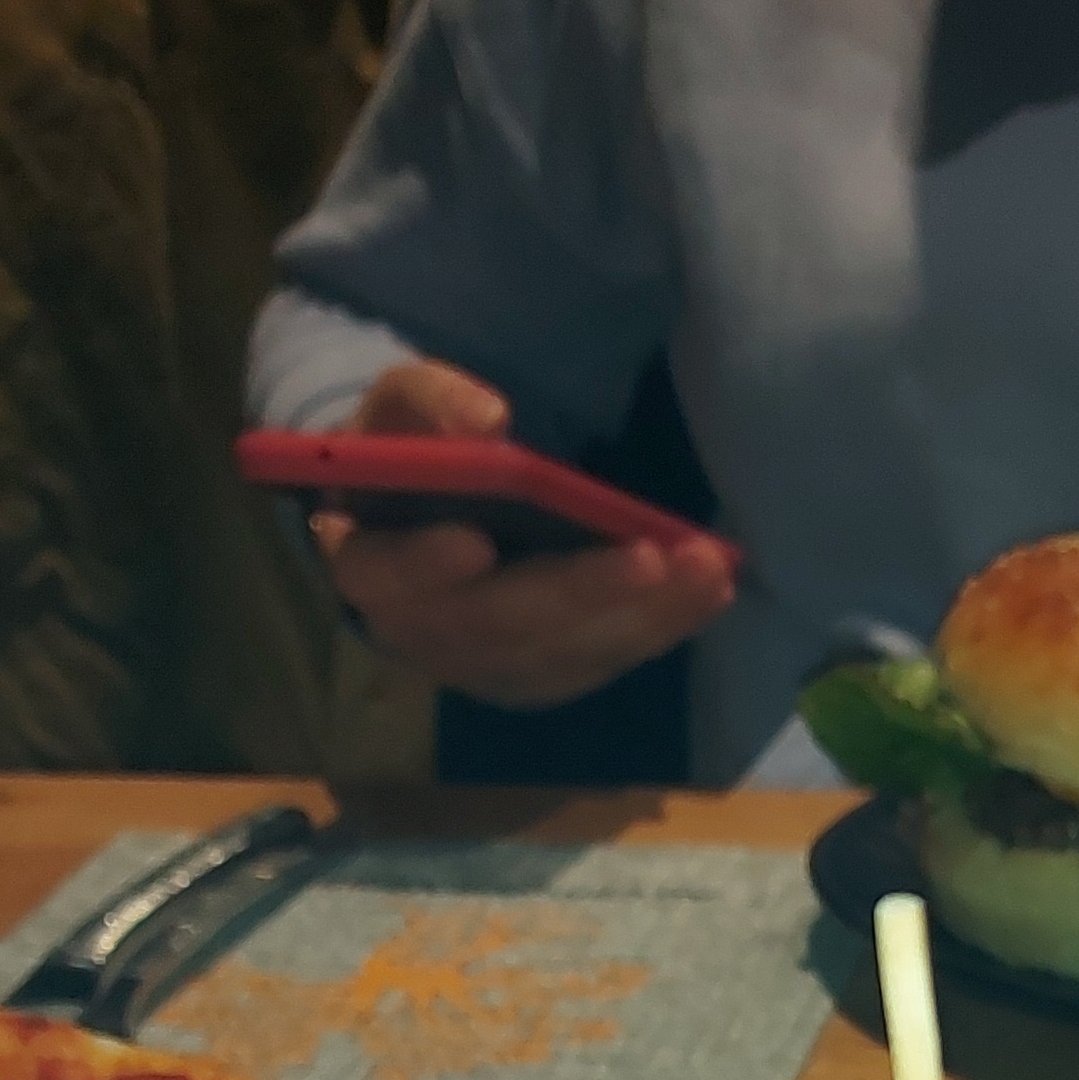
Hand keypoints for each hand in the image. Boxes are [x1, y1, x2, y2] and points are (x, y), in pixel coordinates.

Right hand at [312, 359, 736, 711]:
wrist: (422, 523)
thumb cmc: (410, 458)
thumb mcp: (400, 410)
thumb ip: (428, 401)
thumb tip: (487, 418)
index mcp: (367, 564)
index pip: (386, 574)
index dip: (426, 564)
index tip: (476, 541)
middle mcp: (423, 634)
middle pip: (500, 625)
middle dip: (581, 592)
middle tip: (652, 556)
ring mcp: (485, 667)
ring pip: (564, 653)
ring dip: (643, 616)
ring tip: (708, 570)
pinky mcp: (540, 678)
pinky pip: (603, 662)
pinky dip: (660, 628)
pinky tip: (710, 591)